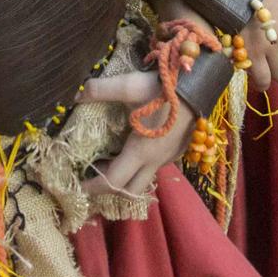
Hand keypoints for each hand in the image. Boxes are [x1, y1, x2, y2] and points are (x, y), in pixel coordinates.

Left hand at [74, 71, 195, 198]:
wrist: (200, 86)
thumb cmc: (165, 89)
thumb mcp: (129, 85)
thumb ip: (100, 90)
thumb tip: (76, 96)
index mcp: (141, 152)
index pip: (114, 182)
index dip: (94, 186)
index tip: (79, 186)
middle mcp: (155, 161)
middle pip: (130, 190)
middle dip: (110, 188)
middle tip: (94, 174)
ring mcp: (168, 158)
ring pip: (144, 180)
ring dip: (126, 177)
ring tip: (111, 160)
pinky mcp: (177, 151)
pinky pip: (155, 168)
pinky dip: (140, 167)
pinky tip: (134, 148)